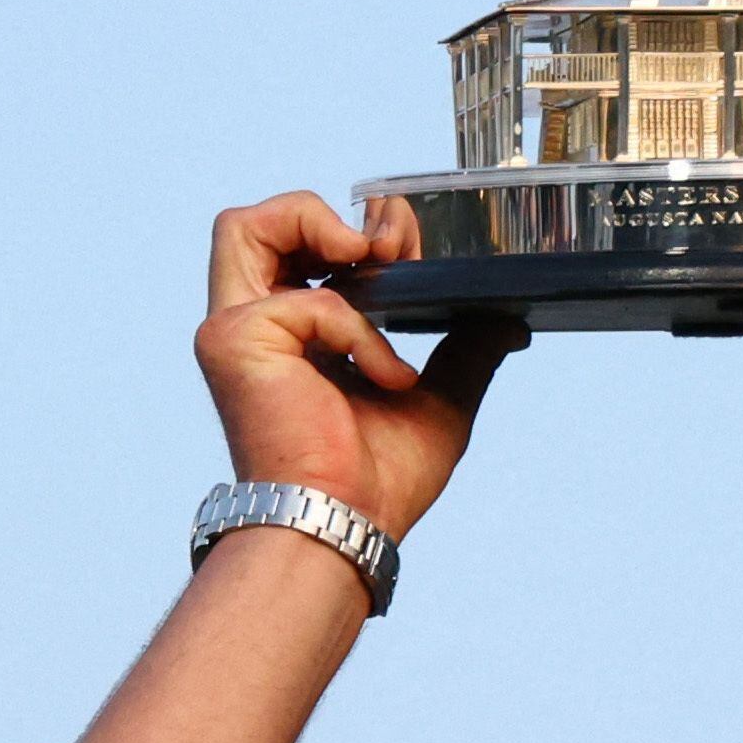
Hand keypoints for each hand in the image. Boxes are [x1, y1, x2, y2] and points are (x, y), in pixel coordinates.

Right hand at [194, 192, 521, 540]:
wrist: (348, 526)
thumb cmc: (377, 484)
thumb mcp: (438, 399)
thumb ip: (464, 348)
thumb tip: (507, 320)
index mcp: (289, 338)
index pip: (298, 247)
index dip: (351, 228)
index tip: (406, 244)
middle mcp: (253, 329)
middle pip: (255, 224)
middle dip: (327, 215)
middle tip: (390, 244)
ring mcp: (236, 332)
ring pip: (243, 227)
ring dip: (314, 225)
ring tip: (371, 260)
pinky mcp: (236, 341)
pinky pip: (312, 300)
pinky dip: (362, 332)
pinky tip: (387, 377)